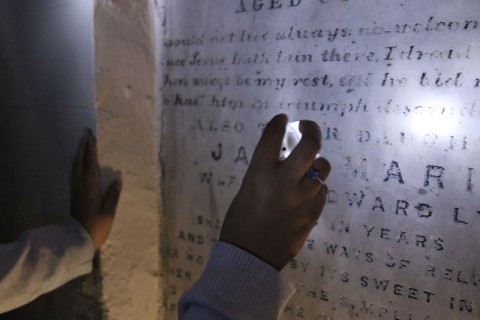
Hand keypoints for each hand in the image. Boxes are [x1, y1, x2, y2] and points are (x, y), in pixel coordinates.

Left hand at [70, 128, 121, 250]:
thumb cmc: (96, 228)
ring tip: (82, 142)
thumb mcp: (109, 213)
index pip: (91, 165)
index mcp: (91, 188)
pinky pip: (74, 173)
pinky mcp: (74, 195)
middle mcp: (81, 186)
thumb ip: (113, 196)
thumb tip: (118, 180)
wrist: (77, 240)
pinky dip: (76, 163)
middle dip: (84, 147)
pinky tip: (77, 161)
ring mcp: (76, 190)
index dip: (91, 150)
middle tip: (86, 132)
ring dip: (79, 153)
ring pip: (76, 167)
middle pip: (81, 162)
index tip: (92, 137)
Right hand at [219, 114, 330, 269]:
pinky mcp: (313, 214)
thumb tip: (282, 155)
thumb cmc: (240, 223)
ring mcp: (302, 199)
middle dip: (312, 130)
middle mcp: (283, 182)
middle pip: (310, 145)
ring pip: (323, 167)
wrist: (250, 258)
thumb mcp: (246, 190)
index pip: (273, 135)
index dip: (279, 122)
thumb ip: (265, 171)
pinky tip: (306, 193)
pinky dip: (316, 187)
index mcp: (259, 174)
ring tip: (308, 168)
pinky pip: (323, 191)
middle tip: (307, 127)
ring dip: (316, 163)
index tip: (283, 118)